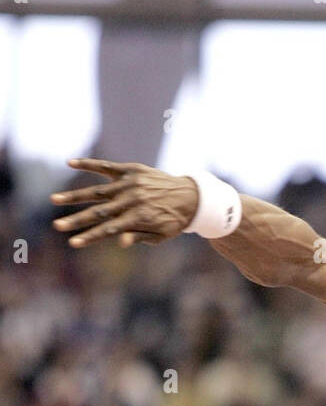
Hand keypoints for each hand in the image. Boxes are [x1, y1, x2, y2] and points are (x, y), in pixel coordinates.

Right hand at [50, 158, 198, 248]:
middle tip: (57, 225)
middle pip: (98, 212)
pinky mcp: (130, 170)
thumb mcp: (161, 235)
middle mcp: (131, 200)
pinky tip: (70, 163)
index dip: (90, 237)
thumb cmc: (173, 221)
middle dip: (76, 220)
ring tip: (54, 199)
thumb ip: (140, 237)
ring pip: (97, 190)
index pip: (108, 230)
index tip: (73, 242)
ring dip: (74, 196)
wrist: (191, 196)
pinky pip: (106, 166)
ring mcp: (129, 183)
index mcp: (138, 218)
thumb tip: (120, 243)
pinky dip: (88, 164)